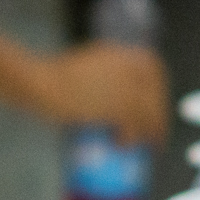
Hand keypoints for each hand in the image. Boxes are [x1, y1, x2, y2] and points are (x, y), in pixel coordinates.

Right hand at [33, 42, 168, 142]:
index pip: (154, 70)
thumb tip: (119, 92)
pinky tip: (122, 145)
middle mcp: (130, 67)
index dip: (158, 90)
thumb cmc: (55, 75)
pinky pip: (135, 127)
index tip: (154, 105)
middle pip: (155, 94)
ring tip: (143, 145)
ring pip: (150, 113)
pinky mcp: (117, 107)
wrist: (41, 81)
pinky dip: (132, 138)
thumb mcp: (90, 64)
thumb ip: (108, 72)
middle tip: (153, 132)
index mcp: (123, 54)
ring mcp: (126, 87)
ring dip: (149, 132)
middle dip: (157, 115)